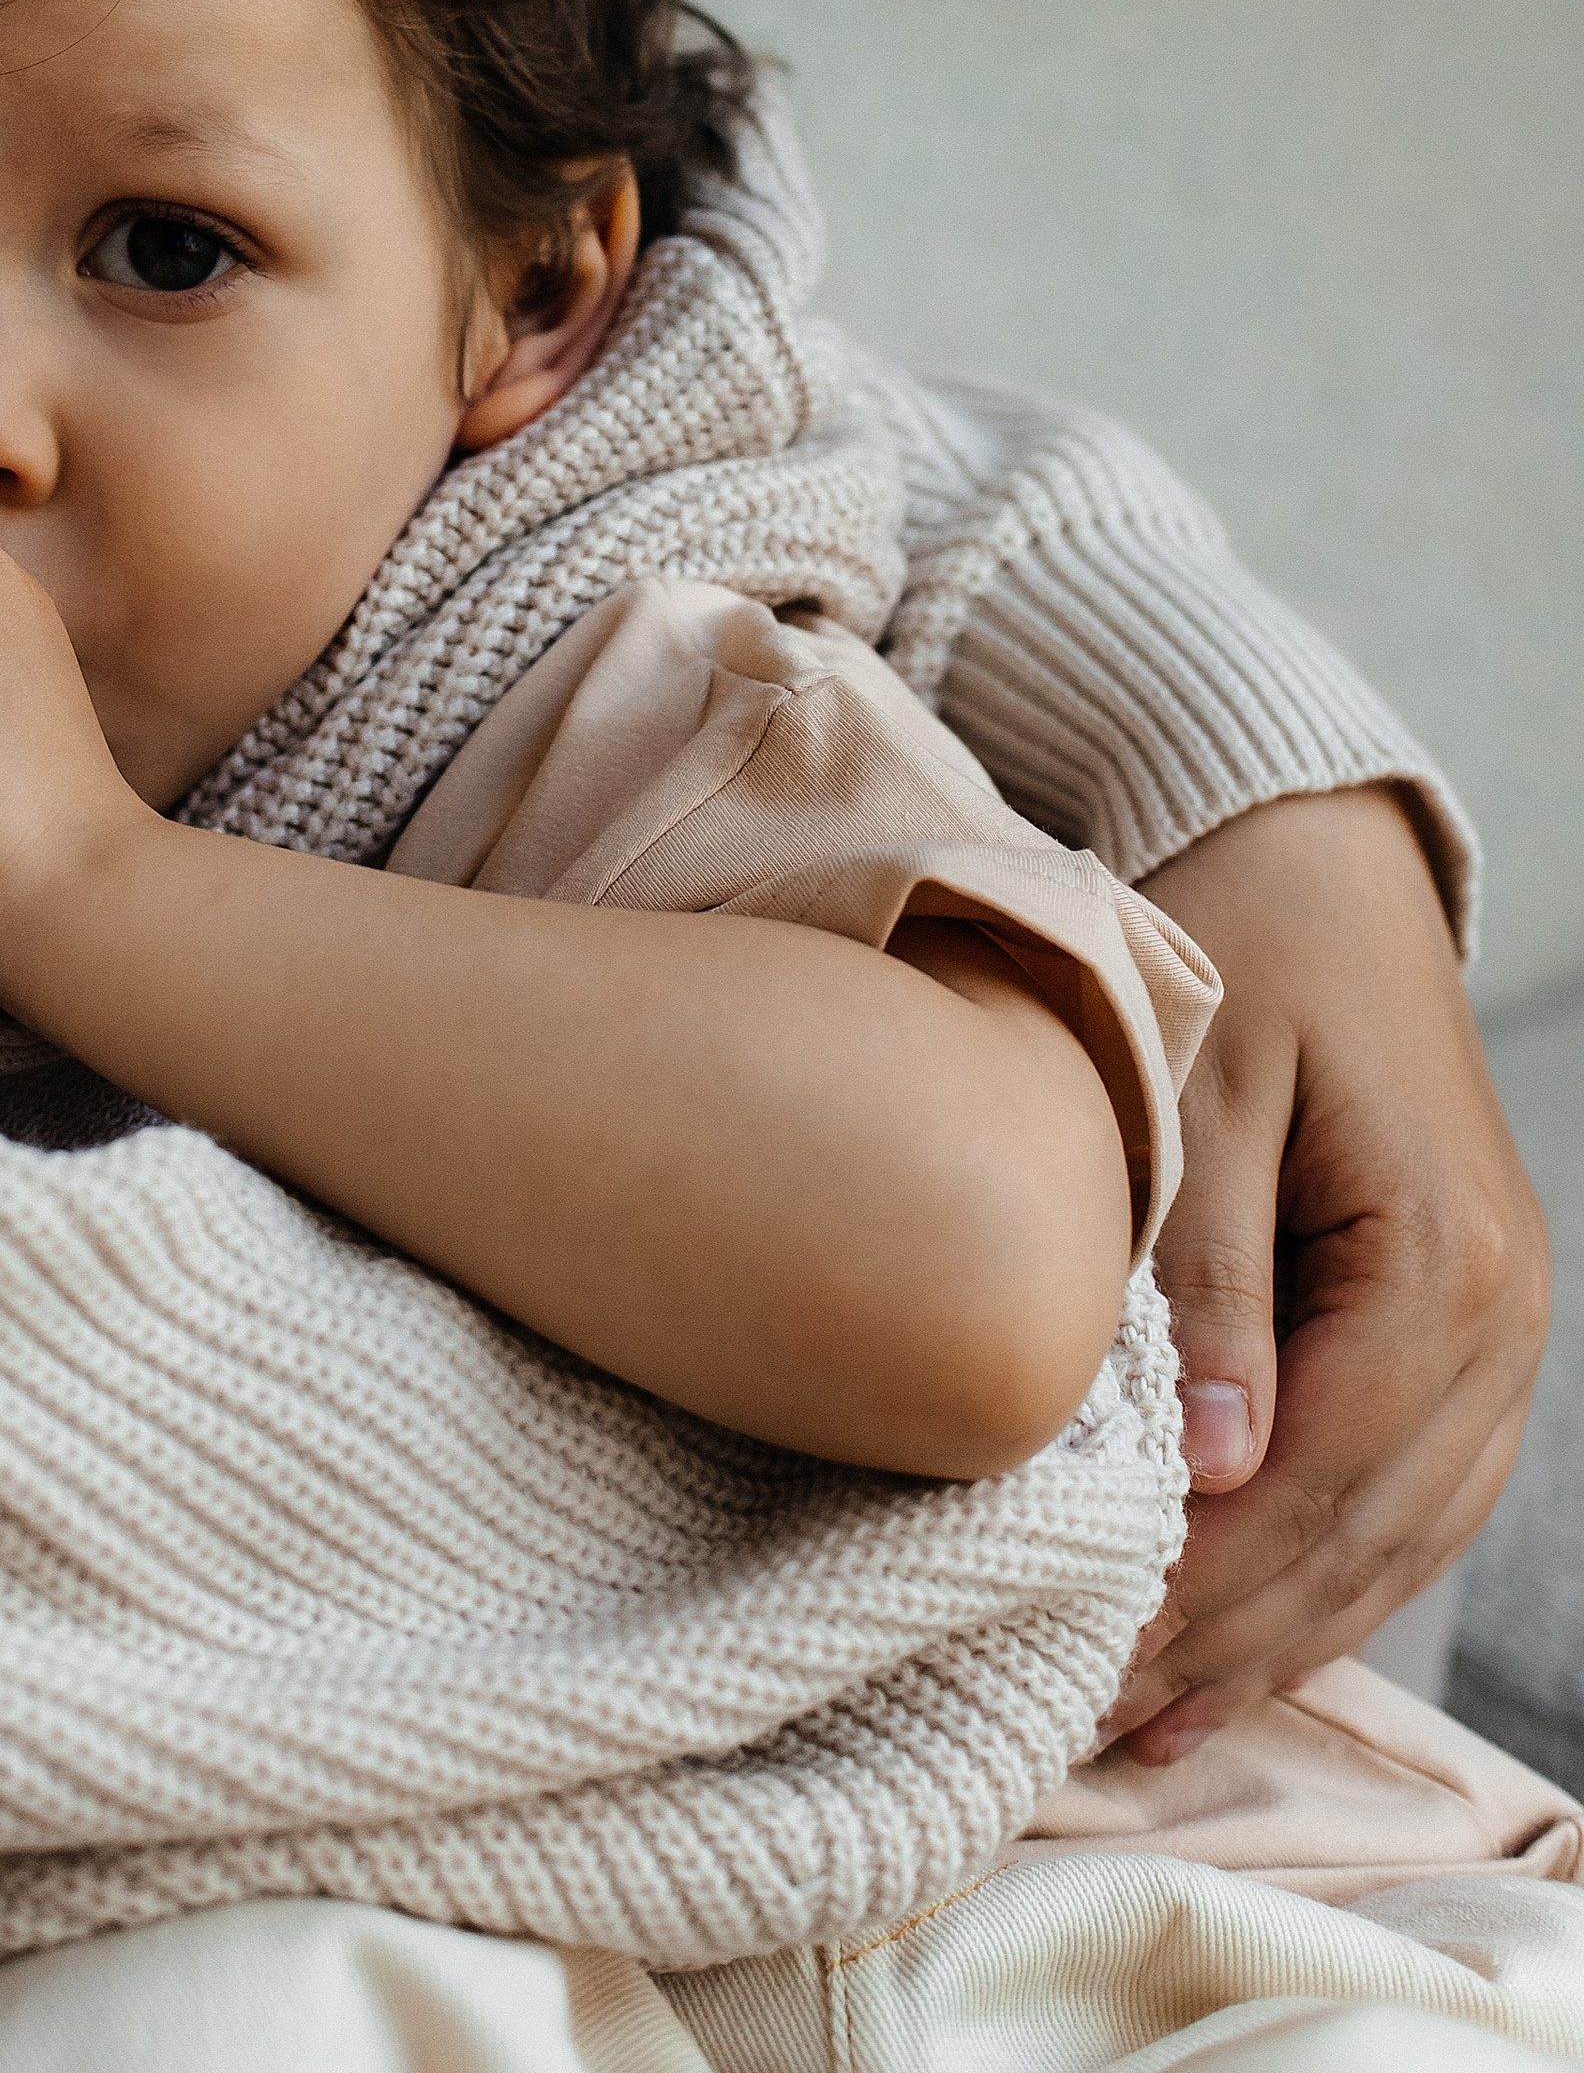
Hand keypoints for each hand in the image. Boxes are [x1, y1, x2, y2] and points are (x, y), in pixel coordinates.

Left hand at [1108, 787, 1547, 1759]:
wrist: (1321, 860)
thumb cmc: (1243, 945)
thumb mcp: (1203, 1088)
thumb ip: (1209, 1274)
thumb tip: (1219, 1473)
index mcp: (1447, 1263)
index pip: (1327, 1477)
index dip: (1208, 1586)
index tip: (1083, 1656)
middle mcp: (1505, 1322)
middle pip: (1370, 1535)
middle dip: (1229, 1643)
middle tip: (1082, 1727)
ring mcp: (1502, 1338)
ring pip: (1399, 1541)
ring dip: (1278, 1641)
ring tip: (1143, 1726)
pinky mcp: (1463, 1335)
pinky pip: (1407, 1497)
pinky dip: (1324, 1581)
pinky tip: (1232, 1650)